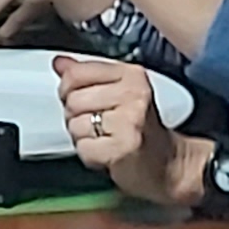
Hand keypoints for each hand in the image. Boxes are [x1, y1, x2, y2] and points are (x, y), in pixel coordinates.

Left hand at [57, 56, 208, 210]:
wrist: (168, 165)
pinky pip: (84, 148)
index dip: (68, 89)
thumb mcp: (117, 94)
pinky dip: (90, 156)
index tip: (82, 100)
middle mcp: (133, 94)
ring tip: (105, 139)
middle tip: (98, 125)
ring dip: (83, 138)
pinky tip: (107, 153)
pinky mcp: (123, 147)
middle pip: (73, 99)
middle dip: (76, 117)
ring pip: (75, 124)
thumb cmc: (141, 130)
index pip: (76, 72)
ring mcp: (130, 120)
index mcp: (131, 75)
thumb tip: (60, 63)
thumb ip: (87, 76)